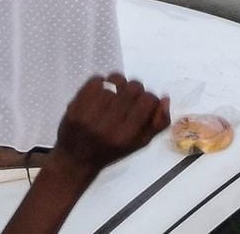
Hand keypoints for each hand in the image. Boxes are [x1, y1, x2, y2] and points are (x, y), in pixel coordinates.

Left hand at [48, 74, 169, 177]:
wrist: (75, 159)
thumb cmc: (111, 152)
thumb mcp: (139, 144)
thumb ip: (158, 124)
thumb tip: (165, 98)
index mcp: (125, 136)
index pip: (148, 101)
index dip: (149, 100)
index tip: (143, 106)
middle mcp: (108, 125)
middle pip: (133, 87)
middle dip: (135, 90)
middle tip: (129, 98)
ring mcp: (88, 115)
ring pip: (115, 80)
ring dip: (119, 84)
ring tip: (115, 93)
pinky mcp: (74, 106)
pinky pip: (96, 80)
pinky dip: (102, 82)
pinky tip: (101, 93)